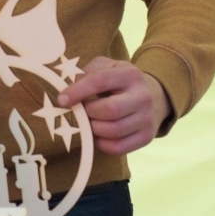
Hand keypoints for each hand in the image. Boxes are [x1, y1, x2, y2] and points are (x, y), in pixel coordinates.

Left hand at [56, 56, 171, 155]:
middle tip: (79, 113)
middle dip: (88, 113)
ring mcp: (147, 118)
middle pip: (110, 110)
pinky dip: (101, 144)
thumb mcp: (106, 68)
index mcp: (130, 74)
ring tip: (87, 123)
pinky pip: (118, 148)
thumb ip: (86, 73)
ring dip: (93, 129)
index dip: (78, 91)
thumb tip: (66, 90)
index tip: (62, 100)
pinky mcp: (147, 137)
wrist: (152, 96)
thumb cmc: (119, 82)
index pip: (100, 81)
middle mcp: (143, 96)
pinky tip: (97, 134)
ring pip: (113, 131)